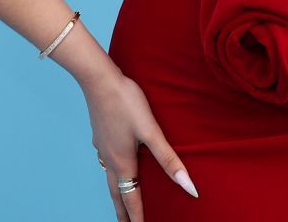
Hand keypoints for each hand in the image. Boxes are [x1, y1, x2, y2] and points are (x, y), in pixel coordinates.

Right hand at [80, 67, 198, 219]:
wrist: (98, 79)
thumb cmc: (126, 102)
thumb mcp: (151, 132)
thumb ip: (169, 160)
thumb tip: (189, 188)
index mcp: (123, 163)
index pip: (131, 198)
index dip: (137, 217)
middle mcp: (110, 159)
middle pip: (116, 193)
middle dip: (122, 211)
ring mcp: (102, 147)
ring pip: (109, 178)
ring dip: (116, 193)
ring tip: (121, 199)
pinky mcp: (100, 135)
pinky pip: (106, 162)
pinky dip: (112, 173)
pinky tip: (114, 163)